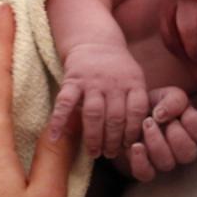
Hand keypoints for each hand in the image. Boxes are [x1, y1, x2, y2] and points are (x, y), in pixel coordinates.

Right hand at [50, 43, 148, 159]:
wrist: (95, 41)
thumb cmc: (118, 68)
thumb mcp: (135, 78)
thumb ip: (137, 102)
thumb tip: (140, 137)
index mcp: (133, 82)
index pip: (137, 111)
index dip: (134, 131)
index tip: (129, 147)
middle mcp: (113, 82)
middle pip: (115, 117)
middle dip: (114, 140)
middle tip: (111, 155)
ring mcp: (92, 81)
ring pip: (94, 114)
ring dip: (94, 137)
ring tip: (94, 153)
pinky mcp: (72, 80)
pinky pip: (65, 103)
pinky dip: (59, 121)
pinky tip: (56, 137)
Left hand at [121, 87, 196, 181]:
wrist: (129, 111)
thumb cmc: (153, 103)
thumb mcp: (167, 94)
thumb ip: (175, 99)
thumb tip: (163, 115)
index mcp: (192, 130)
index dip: (193, 122)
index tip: (180, 111)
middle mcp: (181, 149)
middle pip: (188, 154)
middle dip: (174, 135)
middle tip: (158, 119)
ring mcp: (163, 160)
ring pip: (167, 163)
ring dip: (156, 143)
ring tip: (146, 124)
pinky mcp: (145, 168)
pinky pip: (146, 174)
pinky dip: (140, 161)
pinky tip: (135, 145)